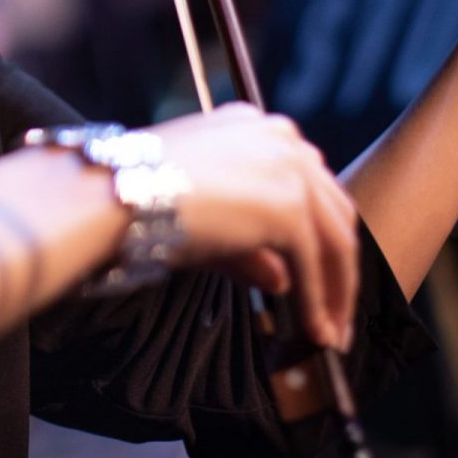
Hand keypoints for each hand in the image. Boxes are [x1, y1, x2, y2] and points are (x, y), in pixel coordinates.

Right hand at [152, 102, 357, 349]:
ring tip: (332, 330)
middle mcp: (280, 137)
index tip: (319, 272)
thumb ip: (250, 247)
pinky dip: (320, 301)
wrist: (119, 193)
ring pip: (335, 237)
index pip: (308, 184)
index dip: (317, 233)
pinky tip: (315, 328)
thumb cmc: (141, 198)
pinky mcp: (288, 206)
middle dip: (338, 265)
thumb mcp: (205, 216)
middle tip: (336, 311)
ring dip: (338, 289)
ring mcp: (289, 168)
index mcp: (256, 128)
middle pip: (332, 208)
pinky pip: (315, 264)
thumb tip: (283, 279)